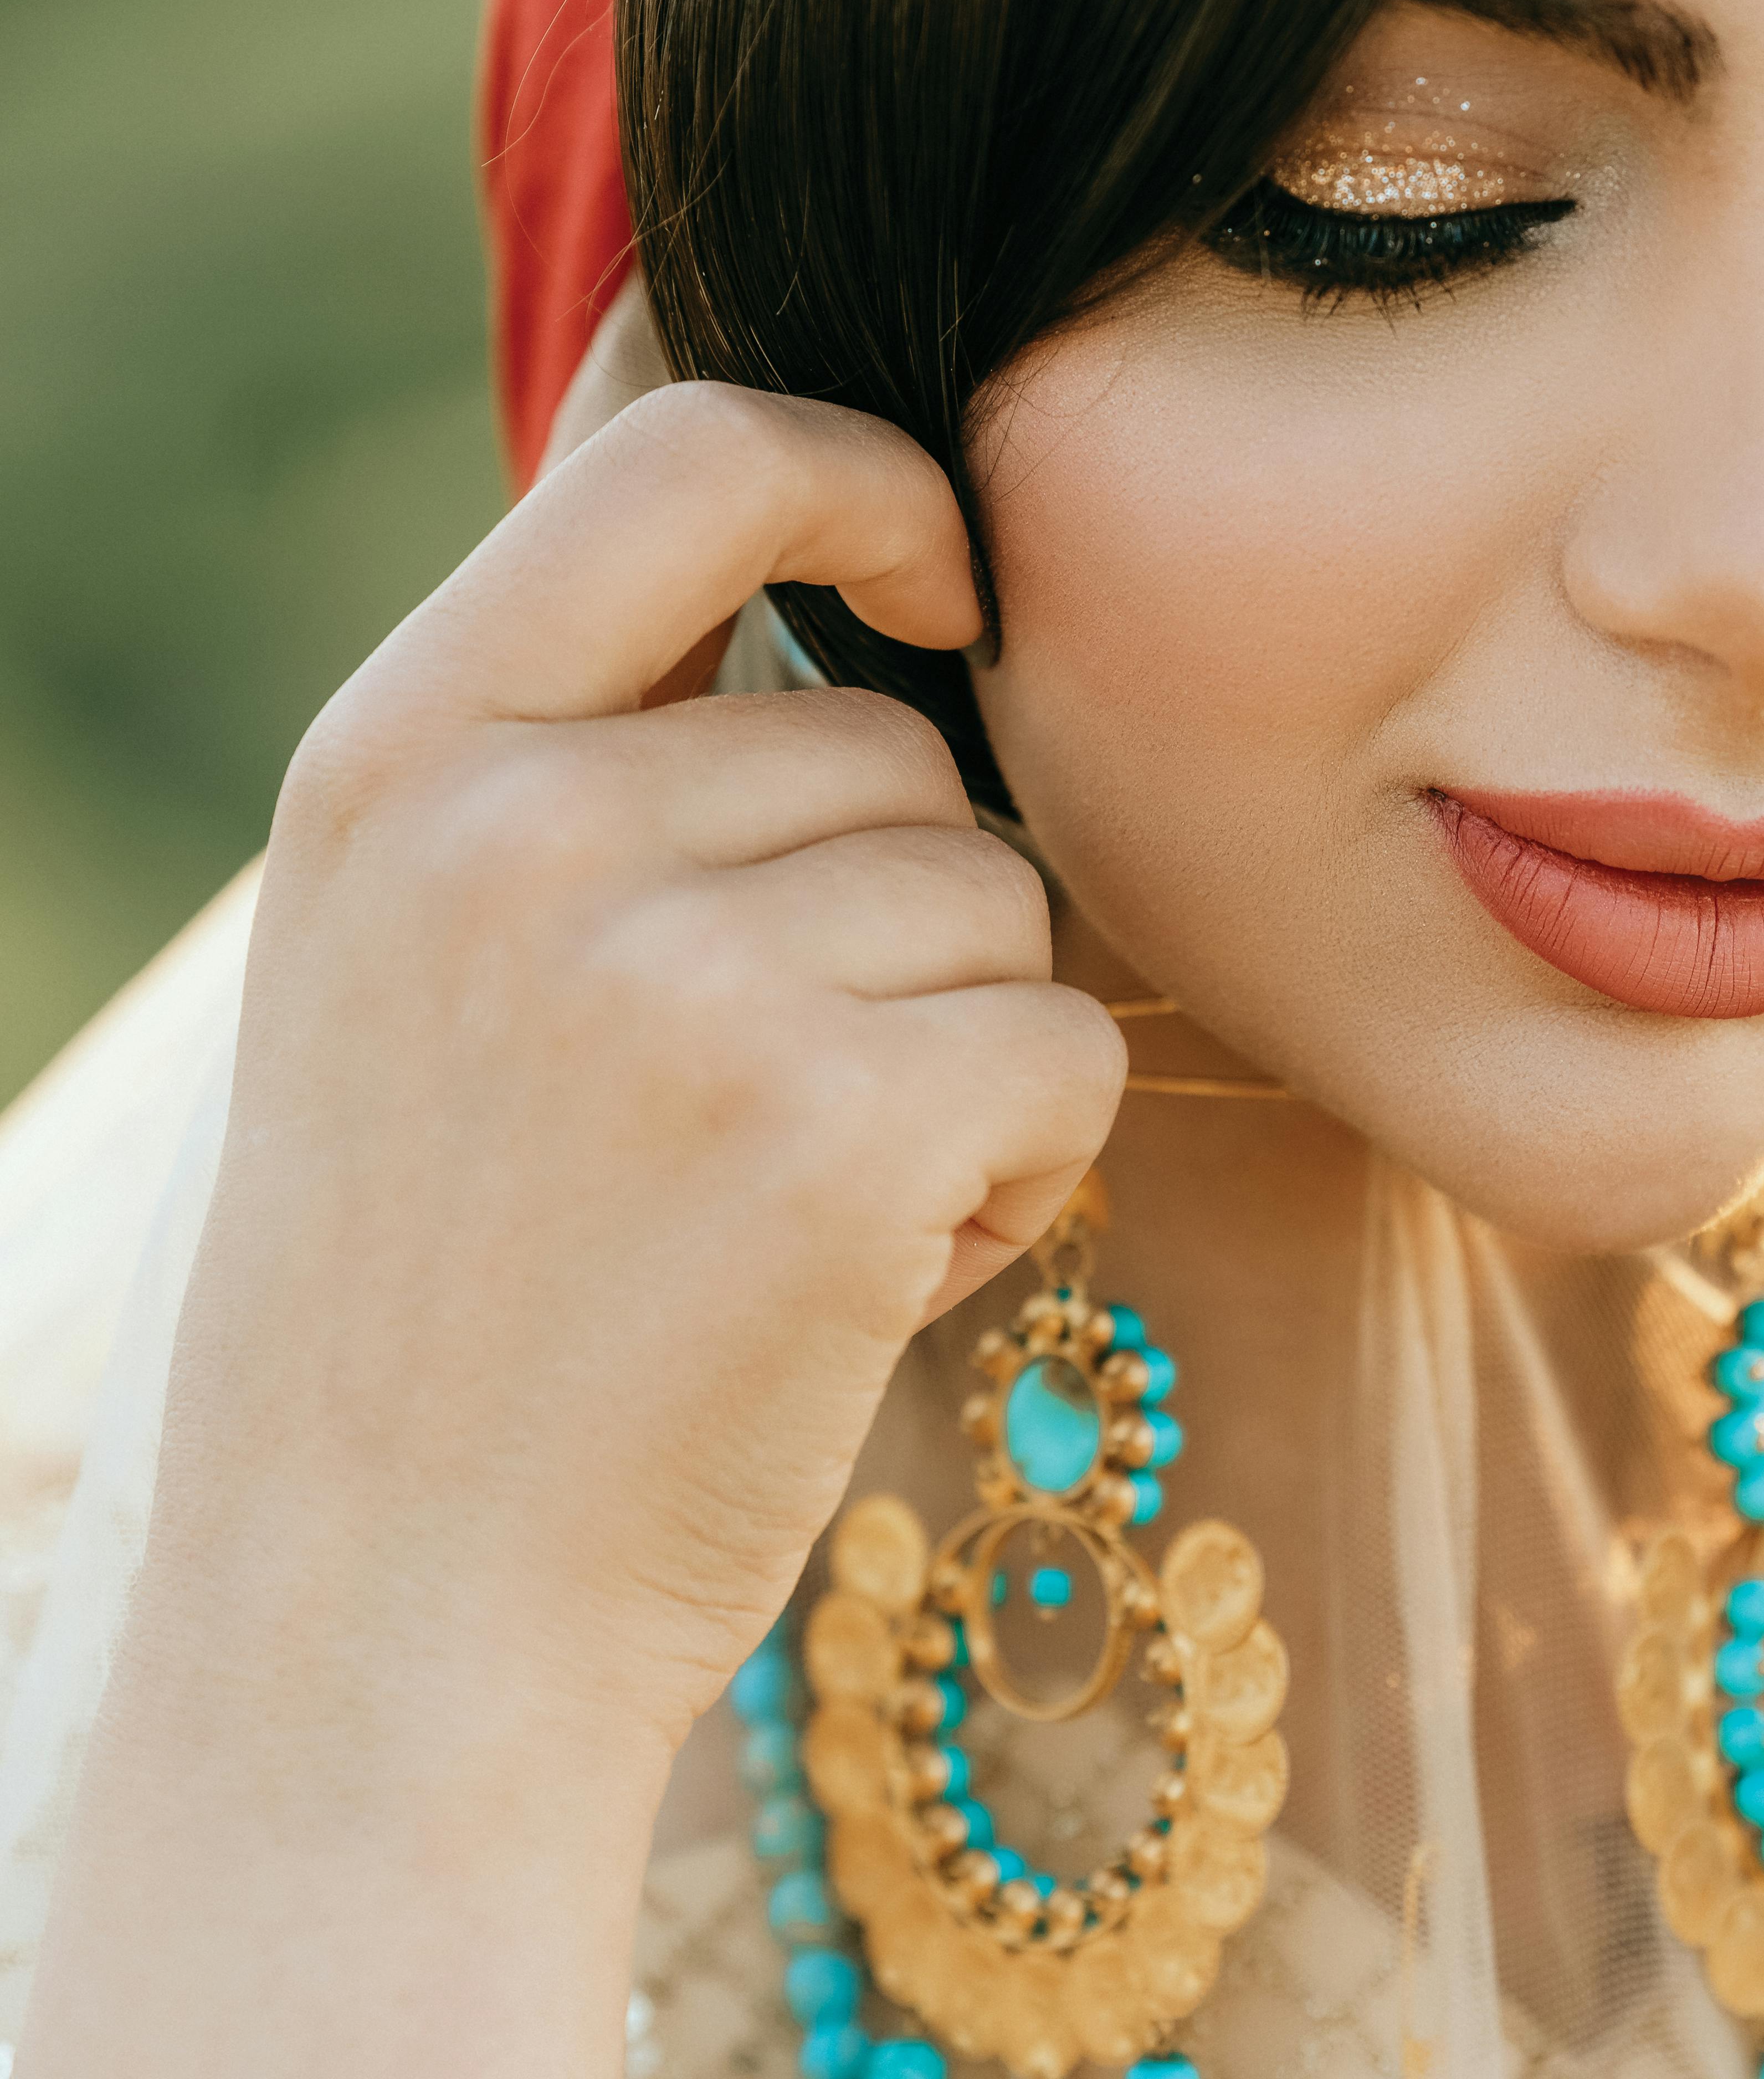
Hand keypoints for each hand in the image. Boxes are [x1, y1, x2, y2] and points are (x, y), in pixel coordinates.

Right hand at [143, 383, 1125, 1789]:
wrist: (380, 1633)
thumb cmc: (436, 1293)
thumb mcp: (409, 949)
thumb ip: (574, 731)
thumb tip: (809, 493)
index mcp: (405, 751)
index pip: (693, 445)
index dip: (868, 471)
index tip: (937, 570)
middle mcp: (524, 827)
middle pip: (895, 746)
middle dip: (891, 917)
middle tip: (740, 1116)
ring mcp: (677, 974)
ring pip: (1000, 904)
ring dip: (954, 1055)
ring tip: (777, 1209)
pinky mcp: (833, 1126)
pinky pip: (1068, 1054)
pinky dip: (1018, 1173)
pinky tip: (865, 1277)